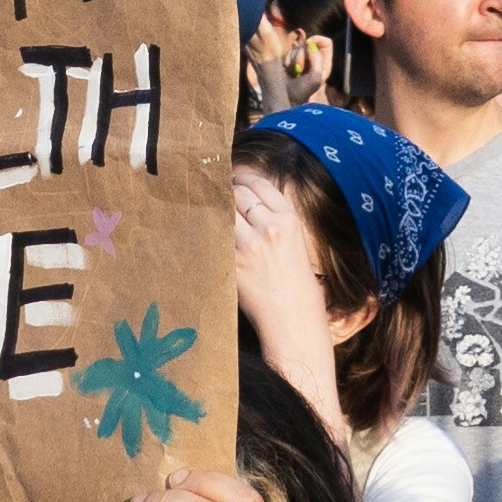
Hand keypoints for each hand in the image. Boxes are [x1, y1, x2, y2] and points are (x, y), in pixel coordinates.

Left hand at [228, 184, 335, 392]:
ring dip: (214, 210)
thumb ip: (275, 222)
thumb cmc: (298, 286)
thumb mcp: (296, 245)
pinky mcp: (233, 263)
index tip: (234, 181)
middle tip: (216, 194)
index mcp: (290, 220)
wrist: (293, 321)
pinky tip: (204, 231)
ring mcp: (250, 245)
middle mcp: (270, 227)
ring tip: (208, 211)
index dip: (243, 179)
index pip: (260, 184)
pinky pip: (214, 236)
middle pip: (238, 193)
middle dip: (226, 192)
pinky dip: (208, 231)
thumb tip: (247, 206)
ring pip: (223, 212)